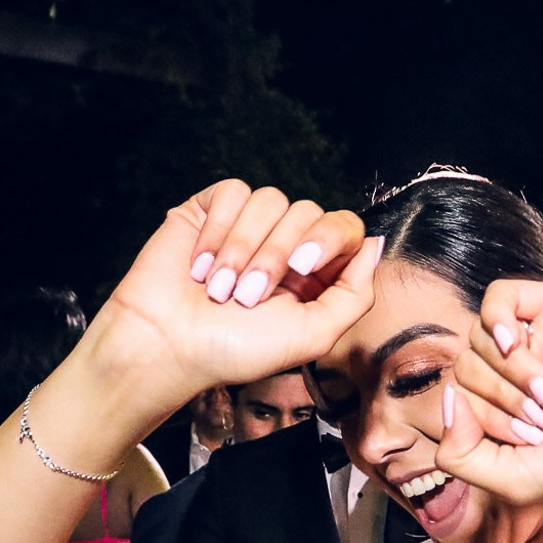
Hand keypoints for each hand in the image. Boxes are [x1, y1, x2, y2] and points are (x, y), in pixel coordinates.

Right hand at [89, 181, 377, 398]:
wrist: (168, 344)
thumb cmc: (236, 350)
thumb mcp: (313, 335)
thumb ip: (354, 294)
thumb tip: (374, 244)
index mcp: (312, 274)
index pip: (344, 228)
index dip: (329, 240)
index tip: (302, 269)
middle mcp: (283, 245)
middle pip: (307, 212)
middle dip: (276, 256)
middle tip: (248, 296)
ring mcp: (247, 226)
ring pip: (269, 200)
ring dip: (243, 248)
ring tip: (218, 288)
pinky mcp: (211, 210)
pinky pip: (234, 193)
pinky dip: (218, 229)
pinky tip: (200, 264)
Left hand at [432, 279, 542, 504]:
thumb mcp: (515, 480)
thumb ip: (462, 458)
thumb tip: (447, 403)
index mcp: (504, 409)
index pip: (457, 404)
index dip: (484, 424)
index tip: (534, 441)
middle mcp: (513, 372)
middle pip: (464, 371)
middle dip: (500, 403)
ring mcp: (531, 336)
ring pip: (478, 339)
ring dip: (511, 375)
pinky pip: (497, 299)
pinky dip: (497, 323)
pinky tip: (516, 345)